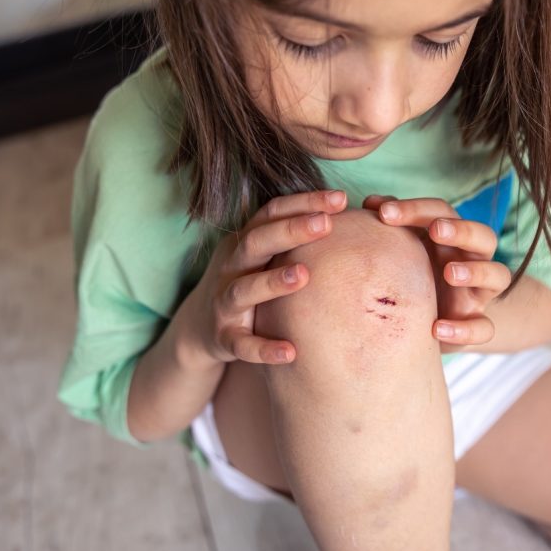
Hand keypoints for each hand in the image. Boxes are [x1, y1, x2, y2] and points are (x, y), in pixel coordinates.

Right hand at [183, 189, 347, 365]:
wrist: (201, 328)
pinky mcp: (224, 337)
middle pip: (256, 242)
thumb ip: (295, 237)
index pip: (272, 212)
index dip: (303, 202)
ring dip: (272, 282)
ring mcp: (225, 303)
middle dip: (290, 231)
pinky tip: (290, 352)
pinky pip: (242, 344)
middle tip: (326, 224)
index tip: (339, 198)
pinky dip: (263, 349)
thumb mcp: (264, 256)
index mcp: (246, 243)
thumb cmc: (249, 282)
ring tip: (303, 275)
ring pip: (244, 290)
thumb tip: (350, 214)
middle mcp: (233, 267)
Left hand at [362, 194, 510, 351]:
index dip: (417, 209)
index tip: (385, 214)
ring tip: (450, 273)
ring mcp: (478, 292)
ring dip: (476, 271)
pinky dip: (465, 329)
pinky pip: (484, 327)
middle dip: (462, 230)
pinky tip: (437, 329)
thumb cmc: (414, 275)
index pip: (443, 212)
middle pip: (483, 236)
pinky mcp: (475, 322)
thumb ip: (392, 225)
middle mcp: (472, 259)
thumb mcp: (405, 249)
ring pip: (498, 275)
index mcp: (452, 236)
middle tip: (436, 230)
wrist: (431, 320)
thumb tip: (372, 202)